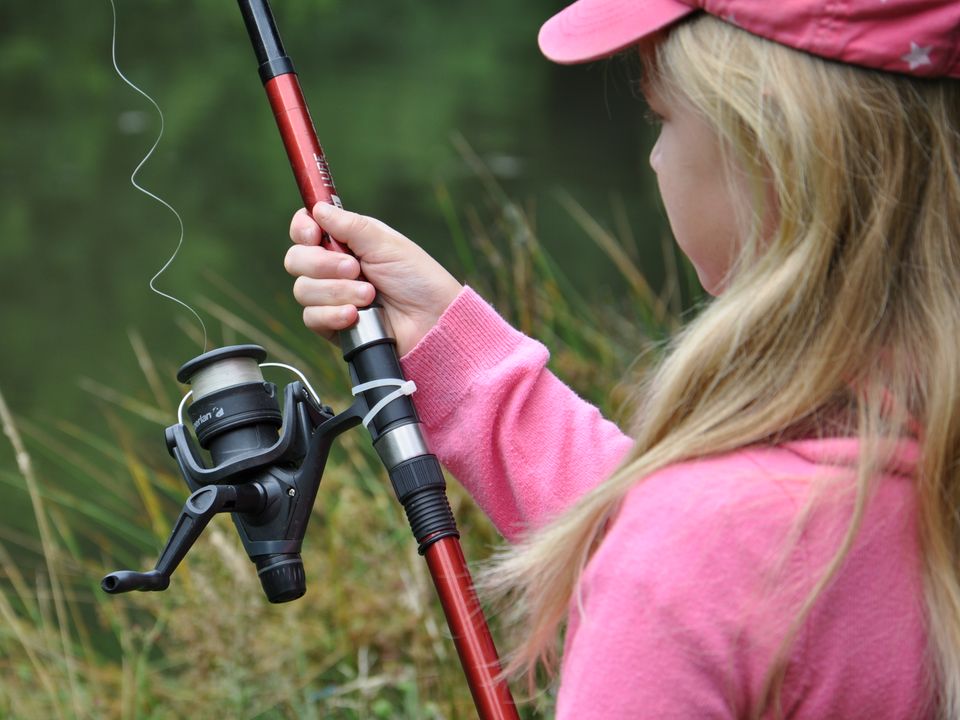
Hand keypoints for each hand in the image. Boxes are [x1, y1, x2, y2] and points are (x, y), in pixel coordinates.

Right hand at [284, 203, 462, 356]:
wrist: (432, 322)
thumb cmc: (418, 280)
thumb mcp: (387, 244)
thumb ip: (350, 225)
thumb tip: (318, 209)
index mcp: (347, 242)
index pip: (306, 230)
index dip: (302, 229)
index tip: (313, 234)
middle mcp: (334, 268)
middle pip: (296, 260)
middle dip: (323, 264)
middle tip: (355, 269)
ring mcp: (332, 298)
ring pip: (303, 290)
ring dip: (337, 291)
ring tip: (369, 295)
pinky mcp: (333, 325)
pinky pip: (311, 318)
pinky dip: (332, 314)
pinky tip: (355, 315)